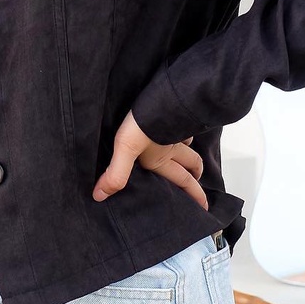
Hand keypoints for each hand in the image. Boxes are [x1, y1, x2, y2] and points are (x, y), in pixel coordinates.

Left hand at [93, 111, 207, 208]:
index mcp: (162, 159)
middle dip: (196, 178)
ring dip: (190, 155)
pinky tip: (178, 129)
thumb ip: (116, 173)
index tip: (204, 206)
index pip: (182, 180)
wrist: (157, 97)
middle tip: (202, 191)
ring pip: (188, 146)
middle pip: (191, 164)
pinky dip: (183, 132)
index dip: (194, 194)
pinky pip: (182, 126)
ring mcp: (174, 130)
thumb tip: (100, 196)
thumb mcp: (126, 149)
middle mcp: (171, 147)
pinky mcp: (171, 114)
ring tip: (191, 162)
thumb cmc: (142, 123)